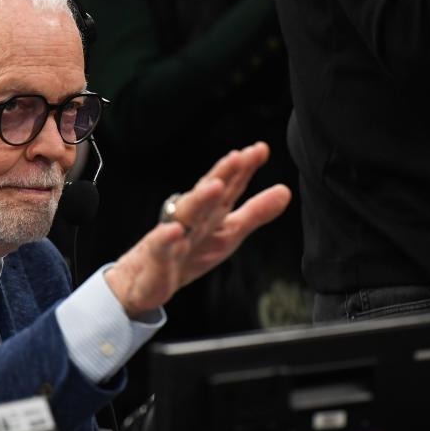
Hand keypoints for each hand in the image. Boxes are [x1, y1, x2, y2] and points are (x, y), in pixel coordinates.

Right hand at [104, 142, 291, 317]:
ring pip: (185, 214)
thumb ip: (254, 212)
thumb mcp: (228, 233)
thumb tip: (285, 191)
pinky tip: (175, 230)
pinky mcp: (156, 258)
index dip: (242, 169)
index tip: (259, 149)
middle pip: (206, 193)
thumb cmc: (186, 254)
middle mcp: (190, 218)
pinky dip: (165, 237)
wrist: (144, 280)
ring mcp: (172, 236)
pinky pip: (160, 246)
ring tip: (215, 186)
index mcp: (208, 212)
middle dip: (221, 174)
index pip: (227, 187)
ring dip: (199, 200)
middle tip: (238, 157)